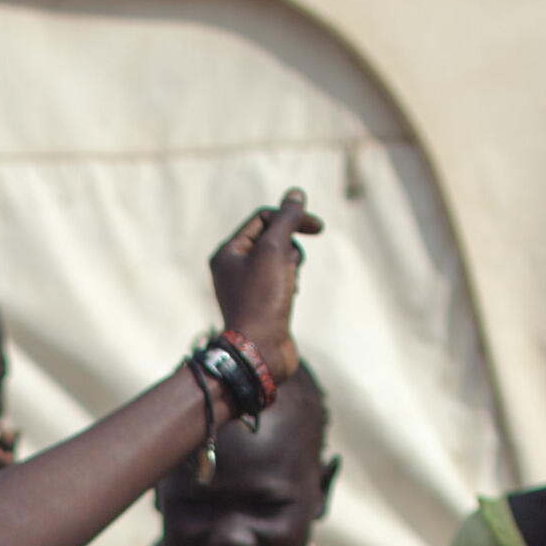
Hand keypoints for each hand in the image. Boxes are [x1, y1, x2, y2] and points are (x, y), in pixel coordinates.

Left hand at [206, 191, 321, 395]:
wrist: (260, 350)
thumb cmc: (263, 299)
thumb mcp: (275, 250)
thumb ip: (286, 219)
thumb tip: (295, 195)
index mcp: (228, 252)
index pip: (263, 219)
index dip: (291, 218)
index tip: (318, 227)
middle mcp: (233, 269)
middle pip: (272, 238)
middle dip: (290, 247)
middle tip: (292, 266)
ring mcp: (248, 287)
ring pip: (280, 260)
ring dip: (292, 267)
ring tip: (289, 286)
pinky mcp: (262, 304)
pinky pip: (283, 281)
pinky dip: (292, 284)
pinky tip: (291, 299)